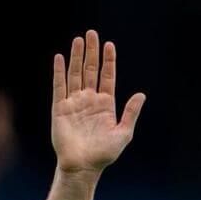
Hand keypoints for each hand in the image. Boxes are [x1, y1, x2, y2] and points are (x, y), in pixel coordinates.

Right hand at [52, 29, 145, 174]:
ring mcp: (74, 103)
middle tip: (92, 33)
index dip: (108, 61)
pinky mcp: (60, 108)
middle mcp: (90, 100)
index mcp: (105, 105)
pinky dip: (59, 72)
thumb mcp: (123, 134)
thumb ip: (131, 113)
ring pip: (75, 74)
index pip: (107, 77)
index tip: (109, 45)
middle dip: (92, 52)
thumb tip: (141, 94)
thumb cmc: (104, 154)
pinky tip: (59, 58)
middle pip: (91, 70)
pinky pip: (59, 86)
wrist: (82, 166)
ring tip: (78, 40)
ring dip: (77, 57)